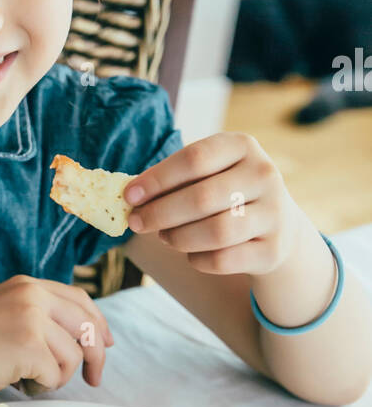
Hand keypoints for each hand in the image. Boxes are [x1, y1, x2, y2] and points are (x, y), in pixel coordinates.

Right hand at [0, 274, 113, 398]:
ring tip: (27, 378)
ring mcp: (32, 319)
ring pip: (72, 356)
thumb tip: (78, 339)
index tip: (107, 342)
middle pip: (88, 326)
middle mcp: (33, 296)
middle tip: (93, 379)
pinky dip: (41, 386)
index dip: (98, 323)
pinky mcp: (29, 346)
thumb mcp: (6, 312)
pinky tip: (18, 382)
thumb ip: (39, 316)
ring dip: (56, 376)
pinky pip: (55, 375)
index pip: (80, 299)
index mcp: (28, 285)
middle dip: (96, 356)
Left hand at [123, 133, 301, 275]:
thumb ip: (174, 180)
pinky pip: (224, 260)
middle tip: (136, 222)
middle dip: (160, 213)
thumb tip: (131, 196)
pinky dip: (198, 260)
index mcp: (242, 146)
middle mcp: (263, 175)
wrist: (278, 227)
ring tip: (164, 237)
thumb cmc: (226, 195)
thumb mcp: (208, 175)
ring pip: (215, 232)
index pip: (194, 159)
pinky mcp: (274, 249)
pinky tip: (192, 254)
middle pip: (201, 198)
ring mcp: (274, 213)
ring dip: (178, 238)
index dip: (157, 179)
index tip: (129, 196)